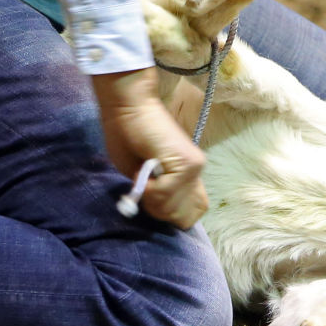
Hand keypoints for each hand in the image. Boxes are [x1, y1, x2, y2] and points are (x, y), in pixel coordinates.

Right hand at [89, 67, 207, 228]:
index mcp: (188, 175)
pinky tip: (143, 169)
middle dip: (160, 211)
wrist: (128, 106)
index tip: (149, 197)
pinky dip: (149, 189)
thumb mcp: (141, 175)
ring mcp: (195, 168)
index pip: (191, 214)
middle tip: (145, 188)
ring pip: (173, 210)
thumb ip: (157, 194)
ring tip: (143, 175)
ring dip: (152, 200)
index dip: (167, 213)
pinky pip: (166, 195)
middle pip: (185, 218)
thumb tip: (161, 211)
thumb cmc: (127, 136)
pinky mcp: (187, 163)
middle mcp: (198, 172)